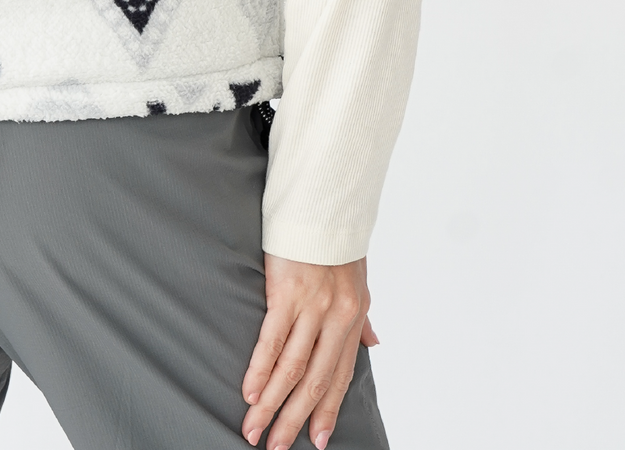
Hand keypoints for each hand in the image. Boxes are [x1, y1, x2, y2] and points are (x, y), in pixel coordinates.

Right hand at [240, 254, 377, 449]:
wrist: (324, 199)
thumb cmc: (337, 239)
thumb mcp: (359, 280)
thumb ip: (361, 318)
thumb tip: (374, 344)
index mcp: (353, 316)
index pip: (340, 374)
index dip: (327, 410)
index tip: (316, 440)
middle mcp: (337, 316)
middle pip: (314, 379)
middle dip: (294, 418)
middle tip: (276, 447)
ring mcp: (312, 306)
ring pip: (292, 367)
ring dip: (272, 404)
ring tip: (255, 429)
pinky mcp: (286, 291)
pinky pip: (272, 339)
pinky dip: (260, 369)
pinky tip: (250, 392)